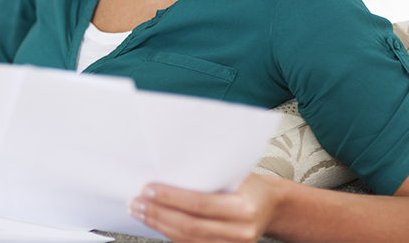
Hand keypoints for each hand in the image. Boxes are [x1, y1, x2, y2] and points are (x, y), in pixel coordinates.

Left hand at [128, 174, 284, 241]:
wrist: (271, 206)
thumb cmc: (249, 186)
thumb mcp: (234, 174)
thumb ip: (207, 177)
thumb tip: (167, 173)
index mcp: (245, 207)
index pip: (199, 203)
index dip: (170, 198)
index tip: (147, 190)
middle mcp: (241, 230)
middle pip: (189, 225)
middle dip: (157, 214)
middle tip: (137, 202)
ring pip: (186, 239)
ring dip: (158, 225)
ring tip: (140, 212)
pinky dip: (169, 234)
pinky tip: (156, 223)